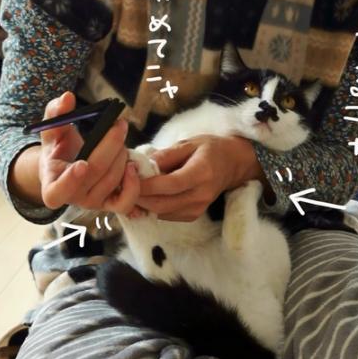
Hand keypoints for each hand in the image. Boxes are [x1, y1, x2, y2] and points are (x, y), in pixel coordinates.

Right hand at [39, 92, 139, 212]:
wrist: (69, 167)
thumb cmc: (58, 149)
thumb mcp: (52, 132)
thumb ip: (55, 114)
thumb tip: (66, 98)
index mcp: (52, 186)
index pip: (56, 192)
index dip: (70, 180)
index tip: (82, 164)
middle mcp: (73, 199)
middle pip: (94, 173)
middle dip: (110, 145)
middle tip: (118, 124)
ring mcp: (93, 203)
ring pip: (112, 180)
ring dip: (121, 154)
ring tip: (120, 136)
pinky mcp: (111, 205)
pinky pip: (126, 202)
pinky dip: (133, 184)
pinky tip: (132, 164)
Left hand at [136, 135, 266, 221]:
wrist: (233, 165)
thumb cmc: (211, 150)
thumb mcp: (189, 143)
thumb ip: (166, 155)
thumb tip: (143, 164)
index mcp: (201, 172)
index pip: (170, 184)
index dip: (146, 184)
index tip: (128, 174)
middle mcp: (201, 194)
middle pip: (162, 203)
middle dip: (139, 196)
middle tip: (124, 183)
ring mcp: (198, 208)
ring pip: (161, 212)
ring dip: (143, 203)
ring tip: (133, 187)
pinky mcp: (193, 215)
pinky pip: (166, 215)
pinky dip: (153, 207)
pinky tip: (147, 194)